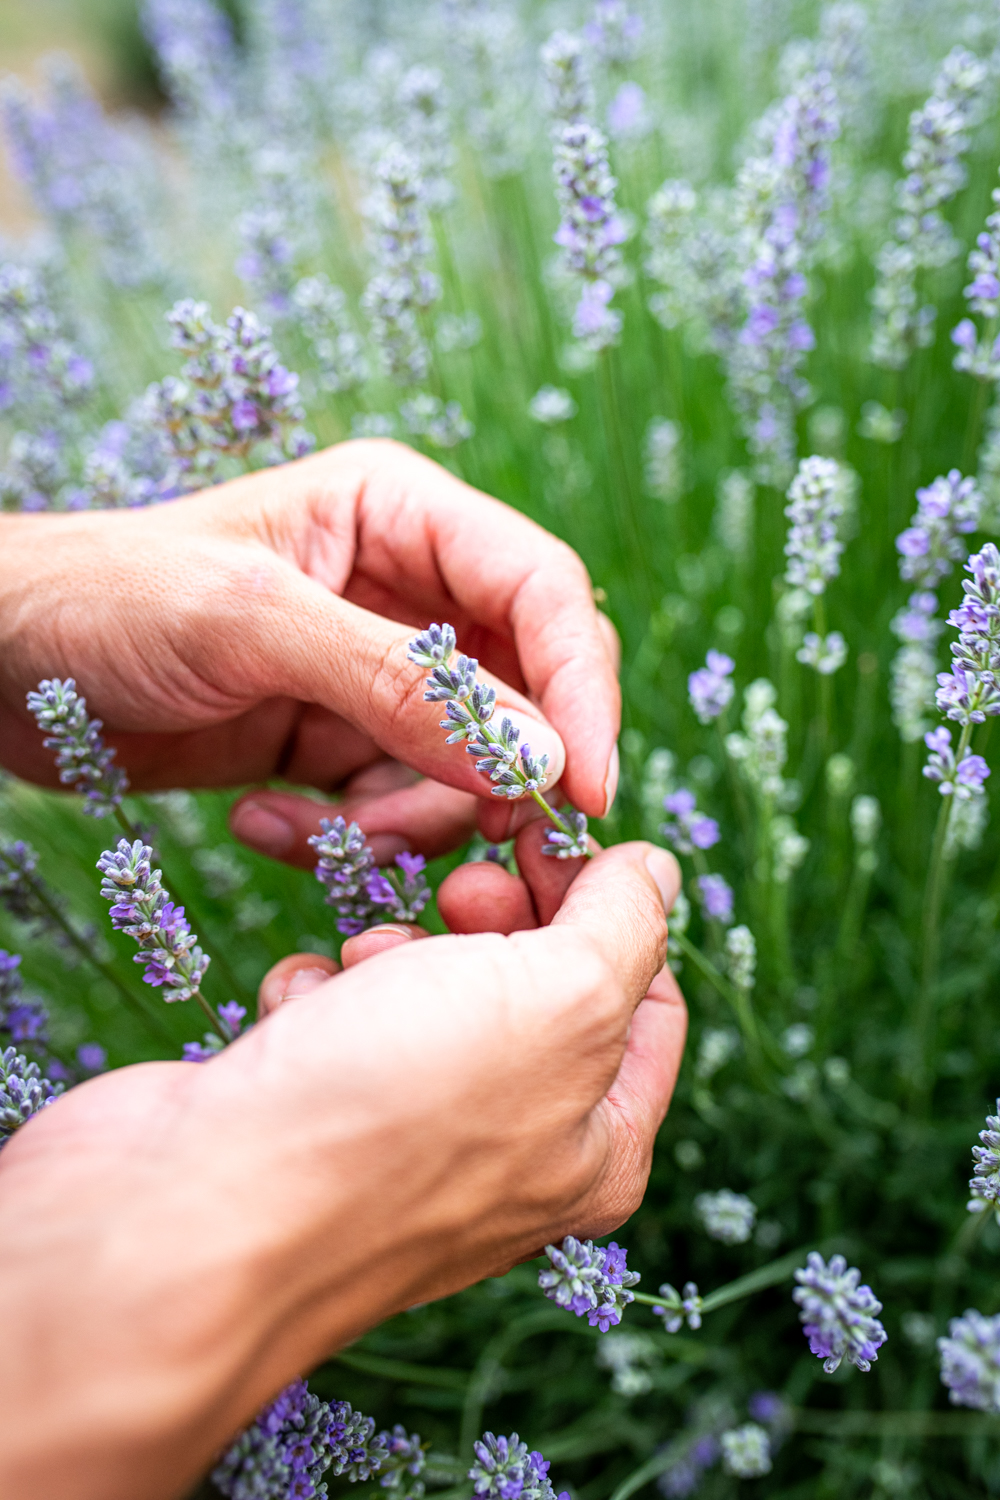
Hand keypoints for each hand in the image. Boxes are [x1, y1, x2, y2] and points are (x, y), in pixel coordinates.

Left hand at [0, 439, 619, 858]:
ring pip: (468, 764)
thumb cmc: (107, 600)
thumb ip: (399, 685)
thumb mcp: (252, 627)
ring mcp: (376, 671)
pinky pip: (397, 803)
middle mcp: (408, 591)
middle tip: (470, 840)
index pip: (542, 592)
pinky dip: (349, 835)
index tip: (582, 790)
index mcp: (402, 514)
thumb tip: (539, 753)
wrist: (0, 664)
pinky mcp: (338, 739)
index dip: (578, 689)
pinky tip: (263, 824)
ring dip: (408, 817)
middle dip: (501, 770)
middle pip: (526, 687)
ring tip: (314, 829)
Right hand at [0, 839, 682, 1499]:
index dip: (610, 902)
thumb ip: (625, 924)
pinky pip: (341, 1018)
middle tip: (460, 886)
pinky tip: (298, 1017)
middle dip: (498, 919)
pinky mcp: (310, 1118)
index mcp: (598, 1147)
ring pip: (430, 991)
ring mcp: (402, 1142)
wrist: (190, 1212)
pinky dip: (321, 994)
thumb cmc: (395, 1107)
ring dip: (400, 951)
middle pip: (536, 987)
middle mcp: (511, 1158)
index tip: (546, 834)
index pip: (646, 996)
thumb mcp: (558, 997)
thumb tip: (655, 872)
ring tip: (367, 964)